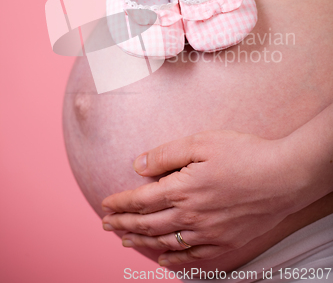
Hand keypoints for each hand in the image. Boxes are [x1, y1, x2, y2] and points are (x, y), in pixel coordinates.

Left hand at [101, 130, 301, 265]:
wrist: (284, 176)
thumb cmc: (244, 154)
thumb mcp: (202, 142)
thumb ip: (166, 154)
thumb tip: (137, 165)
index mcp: (182, 189)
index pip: (140, 200)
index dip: (120, 204)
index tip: (106, 205)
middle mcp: (190, 216)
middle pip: (147, 225)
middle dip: (123, 225)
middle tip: (106, 226)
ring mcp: (208, 234)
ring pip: (165, 244)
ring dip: (141, 243)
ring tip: (125, 241)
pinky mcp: (225, 244)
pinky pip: (193, 259)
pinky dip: (173, 261)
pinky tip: (163, 260)